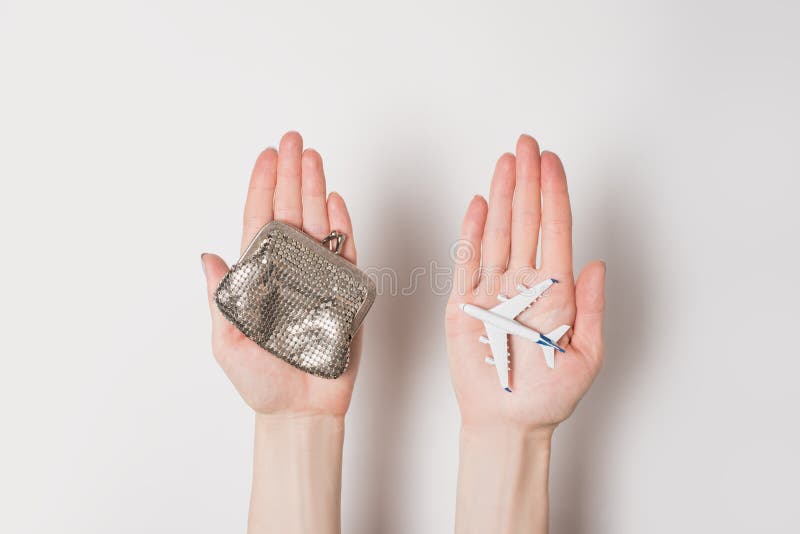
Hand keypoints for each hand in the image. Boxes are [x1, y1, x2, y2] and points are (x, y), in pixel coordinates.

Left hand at [202, 131, 360, 416]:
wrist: (300, 410)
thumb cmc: (262, 382)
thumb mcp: (227, 342)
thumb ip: (221, 297)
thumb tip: (207, 255)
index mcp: (261, 276)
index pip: (259, 221)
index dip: (262, 187)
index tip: (267, 155)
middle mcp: (290, 269)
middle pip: (290, 212)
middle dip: (291, 174)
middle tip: (294, 140)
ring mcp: (319, 278)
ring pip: (319, 224)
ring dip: (316, 189)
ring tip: (314, 157)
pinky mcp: (345, 292)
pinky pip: (347, 252)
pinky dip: (343, 226)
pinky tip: (336, 200)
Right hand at [446, 134, 605, 431]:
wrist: (509, 424)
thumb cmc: (547, 396)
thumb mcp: (586, 355)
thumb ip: (592, 308)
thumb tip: (599, 264)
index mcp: (555, 290)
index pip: (555, 229)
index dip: (554, 193)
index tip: (552, 161)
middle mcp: (523, 283)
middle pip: (526, 220)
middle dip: (528, 180)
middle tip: (528, 143)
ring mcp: (492, 290)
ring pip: (498, 232)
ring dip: (502, 195)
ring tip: (506, 160)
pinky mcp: (464, 304)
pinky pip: (467, 261)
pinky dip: (472, 232)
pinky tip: (478, 204)